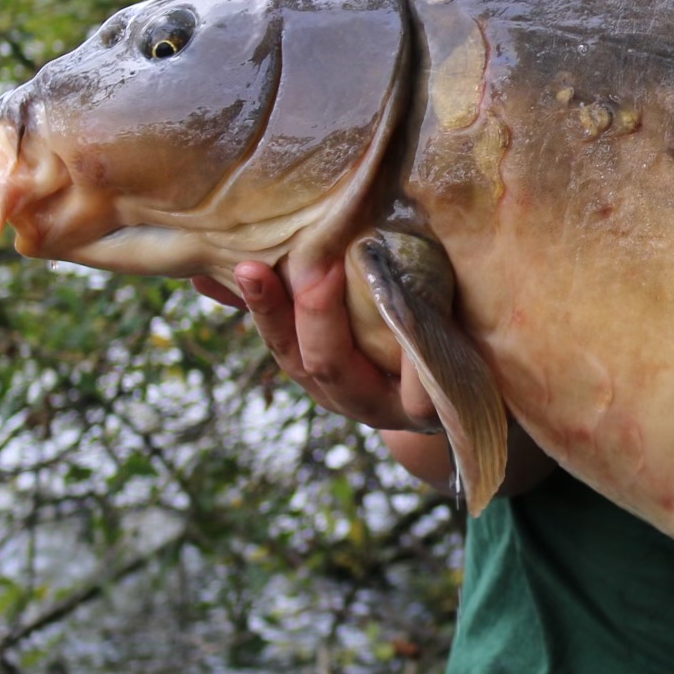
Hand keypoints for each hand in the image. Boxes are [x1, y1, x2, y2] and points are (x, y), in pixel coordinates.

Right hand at [192, 259, 437, 432]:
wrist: (469, 390)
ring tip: (368, 277)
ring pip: (365, 380)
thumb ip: (280, 296)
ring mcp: (393, 408)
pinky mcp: (438, 409)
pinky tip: (417, 308)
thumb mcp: (337, 320)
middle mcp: (350, 395)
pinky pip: (422, 387)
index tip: (248, 265)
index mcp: (318, 371)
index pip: (280, 342)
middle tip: (313, 265)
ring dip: (367, 334)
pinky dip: (416, 352)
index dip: (263, 307)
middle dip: (310, 315)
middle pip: (317, 363)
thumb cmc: (392, 340)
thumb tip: (203, 269)